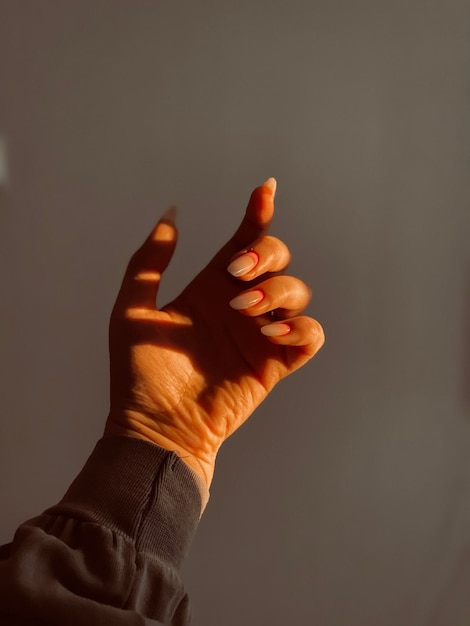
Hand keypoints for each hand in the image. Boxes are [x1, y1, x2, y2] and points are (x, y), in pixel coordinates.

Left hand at [104, 179, 324, 487]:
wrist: (157, 425)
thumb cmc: (139, 373)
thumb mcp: (133, 310)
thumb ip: (150, 262)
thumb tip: (171, 214)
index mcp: (210, 289)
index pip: (244, 241)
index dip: (258, 213)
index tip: (265, 190)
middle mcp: (240, 306)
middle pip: (278, 259)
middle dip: (267, 255)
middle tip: (237, 276)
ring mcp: (260, 334)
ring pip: (297, 292)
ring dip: (278, 291)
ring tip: (246, 310)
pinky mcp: (275, 363)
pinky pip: (310, 335)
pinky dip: (301, 326)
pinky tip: (272, 330)